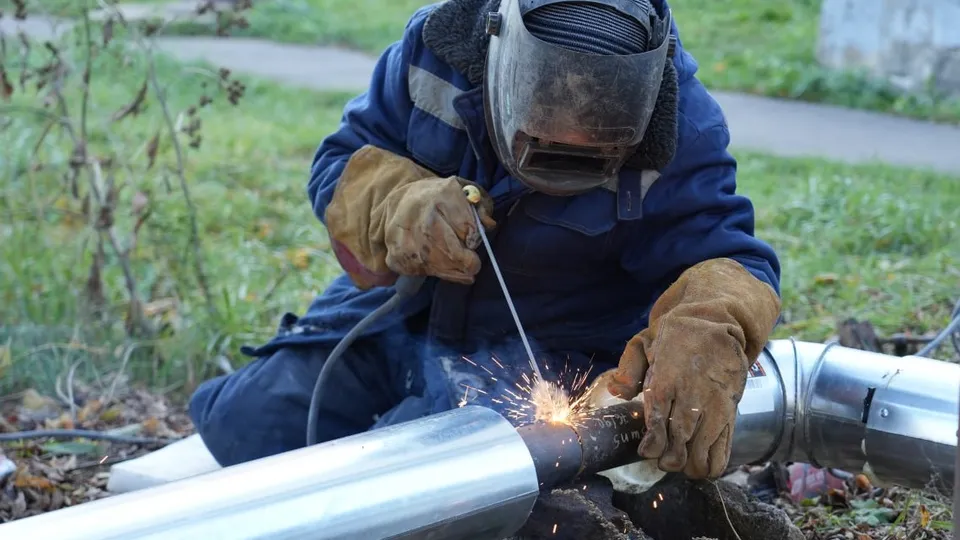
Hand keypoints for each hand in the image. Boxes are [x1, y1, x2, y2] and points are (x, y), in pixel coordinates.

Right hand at [325, 145, 494, 288]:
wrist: (400, 201)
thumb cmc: (439, 199)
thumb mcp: (465, 193)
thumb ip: (481, 205)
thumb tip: (487, 224)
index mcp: (443, 193)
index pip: (467, 228)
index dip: (473, 238)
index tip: (471, 240)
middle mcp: (421, 212)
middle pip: (452, 252)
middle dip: (466, 262)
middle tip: (471, 264)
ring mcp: (405, 234)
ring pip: (437, 265)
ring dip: (451, 270)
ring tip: (455, 264)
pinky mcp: (396, 253)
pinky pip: (421, 272)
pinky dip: (433, 272)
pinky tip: (434, 262)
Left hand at [608, 258, 780, 478]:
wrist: (716, 323)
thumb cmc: (675, 337)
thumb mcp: (645, 342)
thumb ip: (628, 368)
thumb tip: (617, 391)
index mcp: (666, 378)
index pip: (658, 418)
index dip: (653, 442)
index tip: (647, 451)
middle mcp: (692, 393)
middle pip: (680, 437)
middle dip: (670, 458)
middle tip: (664, 463)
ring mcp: (714, 404)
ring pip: (703, 445)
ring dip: (691, 464)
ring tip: (682, 467)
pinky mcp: (730, 409)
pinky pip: (724, 444)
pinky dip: (714, 462)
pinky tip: (703, 468)